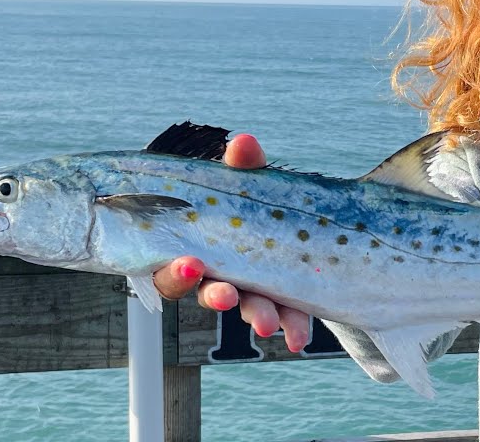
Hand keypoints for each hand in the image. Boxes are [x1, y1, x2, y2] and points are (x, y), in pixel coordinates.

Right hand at [152, 133, 312, 352]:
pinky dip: (291, 325)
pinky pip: (282, 317)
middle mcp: (216, 273)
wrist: (304, 225)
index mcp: (196, 245)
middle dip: (216, 296)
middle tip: (227, 296)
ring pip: (244, 306)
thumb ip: (243, 168)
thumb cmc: (256, 203)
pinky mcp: (279, 300)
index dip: (176, 271)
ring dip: (255, 314)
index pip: (174, 265)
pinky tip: (298, 337)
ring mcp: (248, 289)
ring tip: (267, 322)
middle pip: (205, 291)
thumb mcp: (250, 184)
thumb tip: (243, 142)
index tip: (191, 264)